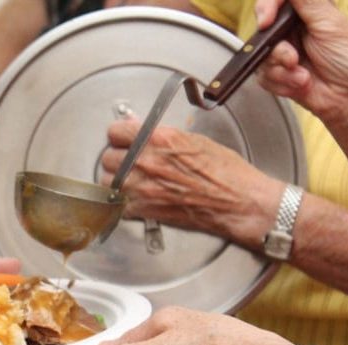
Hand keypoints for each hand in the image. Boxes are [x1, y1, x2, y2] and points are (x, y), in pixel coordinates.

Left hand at [100, 121, 284, 249]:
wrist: (239, 203)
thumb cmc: (226, 172)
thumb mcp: (195, 141)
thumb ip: (163, 136)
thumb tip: (141, 131)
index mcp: (160, 139)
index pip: (116, 132)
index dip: (119, 136)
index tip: (123, 140)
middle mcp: (147, 162)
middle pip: (108, 158)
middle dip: (116, 159)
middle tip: (127, 162)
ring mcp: (143, 188)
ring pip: (108, 182)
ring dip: (116, 181)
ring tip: (130, 181)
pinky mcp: (145, 211)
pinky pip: (119, 205)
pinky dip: (124, 203)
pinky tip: (136, 199)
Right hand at [255, 0, 347, 127]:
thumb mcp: (331, 23)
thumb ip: (308, 1)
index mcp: (309, 12)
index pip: (279, 1)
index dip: (267, 6)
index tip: (266, 19)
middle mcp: (294, 31)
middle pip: (264, 29)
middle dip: (276, 47)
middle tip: (290, 57)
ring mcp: (285, 54)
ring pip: (261, 55)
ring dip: (281, 67)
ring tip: (301, 74)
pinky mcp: (279, 76)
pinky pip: (263, 76)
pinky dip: (281, 81)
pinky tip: (300, 84)